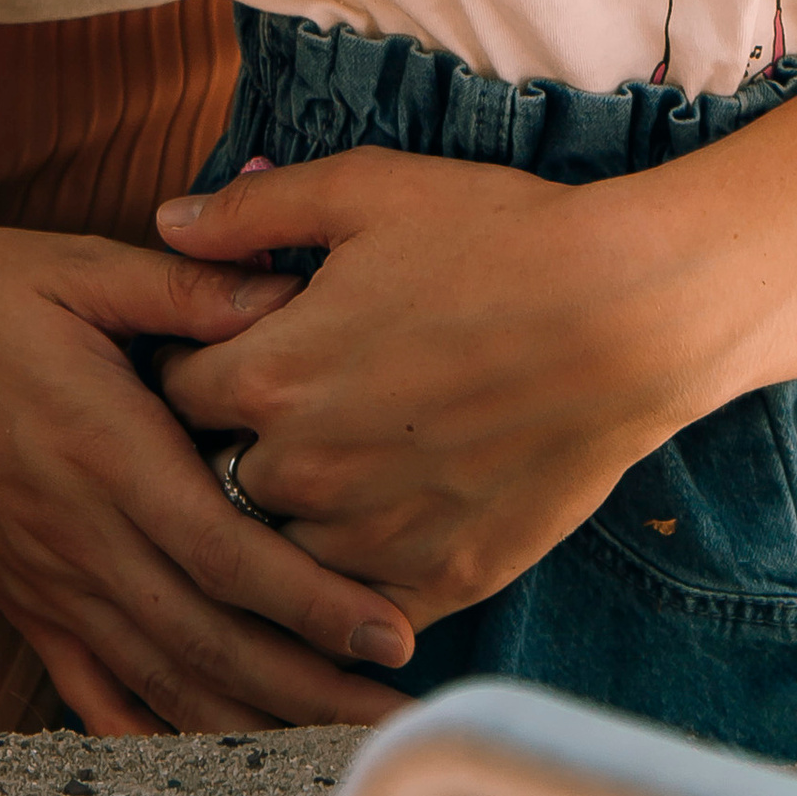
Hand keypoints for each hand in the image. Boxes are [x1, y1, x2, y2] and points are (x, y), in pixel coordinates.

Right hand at [0, 221, 417, 732]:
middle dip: (314, 691)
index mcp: (107, 453)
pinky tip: (216, 766)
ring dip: (258, 726)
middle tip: (402, 726)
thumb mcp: (73, 265)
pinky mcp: (26, 606)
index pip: (226, 553)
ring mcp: (52, 586)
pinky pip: (98, 693)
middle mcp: (84, 539)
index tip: (392, 636)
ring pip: (168, 681)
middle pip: (213, 641)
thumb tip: (287, 293)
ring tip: (341, 756)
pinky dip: (160, 737)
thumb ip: (183, 287)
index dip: (312, 603)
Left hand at [153, 147, 699, 627]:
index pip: (175, 390)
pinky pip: (357, 604)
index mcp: (269, 373)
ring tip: (335, 462)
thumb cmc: (496, 237)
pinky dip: (355, 571)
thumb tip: (168, 221)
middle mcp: (304, 471)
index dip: (192, 360)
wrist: (628, 316)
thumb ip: (252, 212)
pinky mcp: (440, 580)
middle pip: (214, 477)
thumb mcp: (364, 191)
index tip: (226, 345)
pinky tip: (385, 517)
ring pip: (278, 552)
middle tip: (279, 406)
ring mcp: (371, 538)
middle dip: (230, 442)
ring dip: (287, 515)